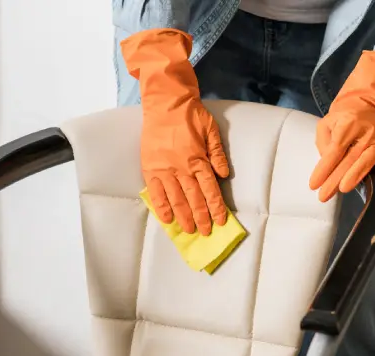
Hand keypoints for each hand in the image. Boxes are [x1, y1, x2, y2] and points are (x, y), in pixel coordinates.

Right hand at [121, 28, 229, 235]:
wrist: (165, 104)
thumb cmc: (190, 115)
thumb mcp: (212, 130)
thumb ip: (218, 153)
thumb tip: (224, 174)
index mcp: (198, 159)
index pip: (209, 189)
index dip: (216, 207)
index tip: (220, 220)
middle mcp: (182, 168)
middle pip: (194, 199)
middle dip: (201, 217)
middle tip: (205, 232)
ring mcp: (164, 170)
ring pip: (176, 199)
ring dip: (183, 217)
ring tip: (189, 230)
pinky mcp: (151, 169)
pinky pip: (156, 193)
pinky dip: (161, 207)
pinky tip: (167, 219)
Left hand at [310, 49, 374, 201]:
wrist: (368, 108)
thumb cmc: (342, 121)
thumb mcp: (326, 124)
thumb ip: (323, 142)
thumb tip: (326, 161)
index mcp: (347, 125)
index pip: (334, 151)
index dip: (324, 169)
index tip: (314, 185)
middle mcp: (365, 132)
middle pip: (349, 159)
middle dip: (335, 179)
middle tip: (323, 195)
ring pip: (367, 160)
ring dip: (356, 175)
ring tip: (344, 189)